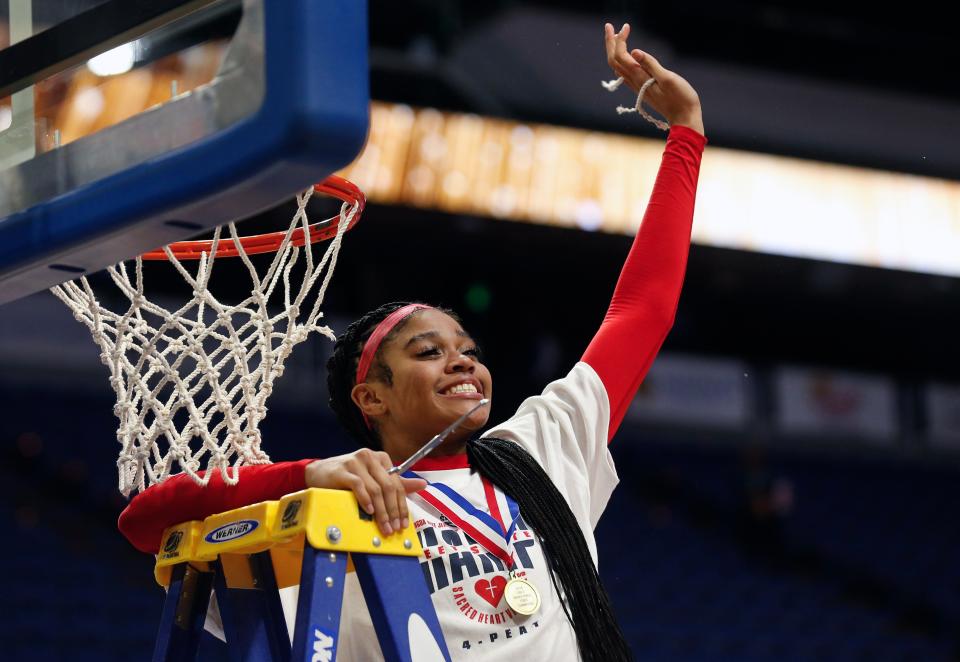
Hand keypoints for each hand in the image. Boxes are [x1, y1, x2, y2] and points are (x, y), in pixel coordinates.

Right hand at [305, 449, 426, 536]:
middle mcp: (370, 457)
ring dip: (381, 511)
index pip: (397, 483)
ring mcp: (356, 462)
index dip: (402, 505)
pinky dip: (365, 500)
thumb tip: (423, 485)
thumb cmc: (348, 477)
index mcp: (381, 458)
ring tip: (383, 526)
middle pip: (388, 487)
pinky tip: (368, 511)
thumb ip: (397, 482)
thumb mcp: (373, 478)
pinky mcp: (343, 470)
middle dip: (393, 511)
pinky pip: (359, 486)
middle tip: (393, 528)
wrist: (318, 473)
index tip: (404, 523)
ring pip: (375, 489)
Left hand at [604, 23, 703, 134]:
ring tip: (615, 36)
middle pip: (614, 61)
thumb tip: (634, 52)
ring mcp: (637, 86)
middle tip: (609, 26)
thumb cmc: (680, 98)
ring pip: (618, 67)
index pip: (621, 56)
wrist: (684, 117)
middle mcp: (635, 82)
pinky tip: (625, 56)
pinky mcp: (643, 88)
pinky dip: (621, 60)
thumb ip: (650, 65)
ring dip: (614, 50)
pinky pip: (625, 73)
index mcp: (640, 77)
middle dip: (610, 43)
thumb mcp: (667, 78)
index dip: (620, 40)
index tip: (626, 26)